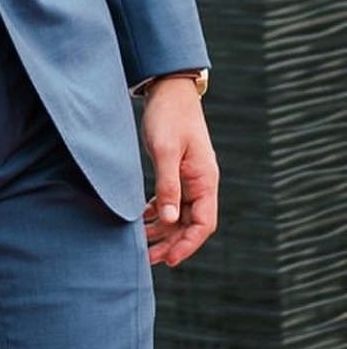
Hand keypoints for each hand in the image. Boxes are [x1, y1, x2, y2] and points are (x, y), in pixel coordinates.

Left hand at [140, 76, 218, 265]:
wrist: (168, 89)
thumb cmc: (168, 116)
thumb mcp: (165, 150)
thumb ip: (168, 185)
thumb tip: (168, 220)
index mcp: (205, 180)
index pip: (204, 223)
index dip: (188, 244)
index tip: (170, 260)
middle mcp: (201, 182)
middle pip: (190, 223)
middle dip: (172, 242)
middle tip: (149, 259)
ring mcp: (189, 176)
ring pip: (179, 213)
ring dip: (163, 230)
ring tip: (143, 245)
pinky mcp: (177, 169)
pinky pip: (171, 199)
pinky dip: (158, 211)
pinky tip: (143, 218)